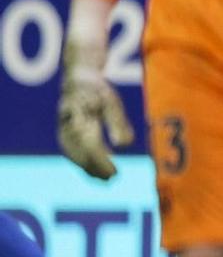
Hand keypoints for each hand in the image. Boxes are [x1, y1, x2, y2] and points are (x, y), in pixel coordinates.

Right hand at [56, 27, 131, 180]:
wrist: (78, 77)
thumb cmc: (98, 89)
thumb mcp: (112, 102)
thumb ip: (118, 123)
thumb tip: (126, 145)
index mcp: (81, 116)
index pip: (91, 145)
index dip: (102, 161)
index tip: (114, 172)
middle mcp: (69, 124)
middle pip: (80, 152)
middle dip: (95, 167)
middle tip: (112, 179)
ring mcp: (63, 128)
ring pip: (73, 154)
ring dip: (87, 168)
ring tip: (105, 179)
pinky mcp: (63, 131)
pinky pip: (70, 151)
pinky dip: (81, 162)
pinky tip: (94, 170)